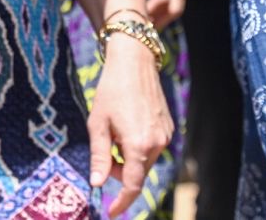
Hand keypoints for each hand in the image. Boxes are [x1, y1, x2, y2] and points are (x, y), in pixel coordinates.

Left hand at [86, 42, 172, 217]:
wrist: (135, 62)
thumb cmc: (111, 90)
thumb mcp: (98, 123)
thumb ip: (99, 155)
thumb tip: (97, 183)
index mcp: (138, 144)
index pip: (133, 185)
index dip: (122, 201)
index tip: (110, 211)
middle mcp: (157, 143)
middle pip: (137, 173)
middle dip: (120, 170)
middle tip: (105, 147)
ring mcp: (165, 136)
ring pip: (144, 161)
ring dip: (128, 156)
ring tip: (116, 129)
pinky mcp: (168, 128)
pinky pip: (151, 147)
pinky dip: (138, 145)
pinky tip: (128, 123)